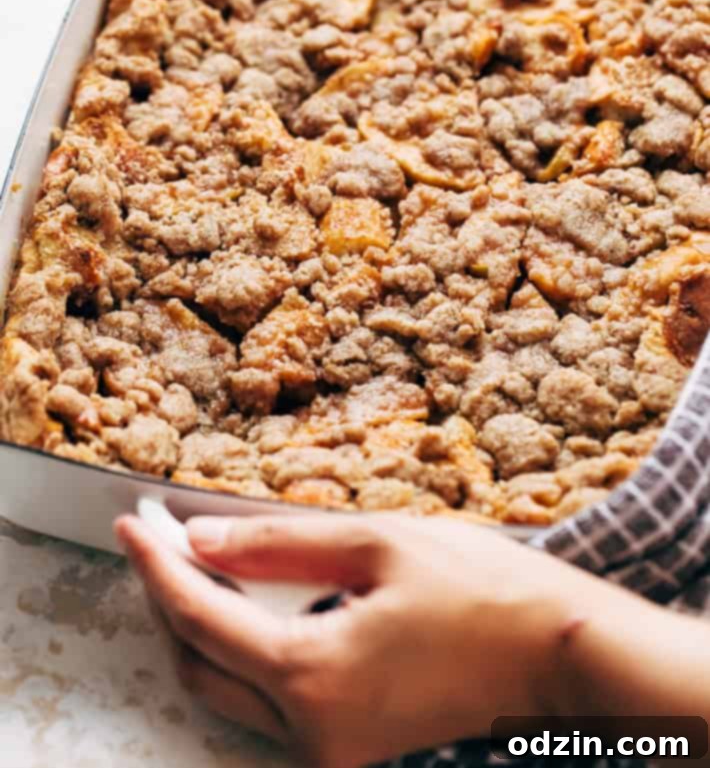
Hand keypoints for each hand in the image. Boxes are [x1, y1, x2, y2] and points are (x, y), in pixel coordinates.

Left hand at [116, 511, 613, 767]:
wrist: (564, 657)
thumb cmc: (484, 591)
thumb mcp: (378, 543)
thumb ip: (278, 545)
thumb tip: (203, 540)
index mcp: (314, 678)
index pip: (201, 616)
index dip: (158, 565)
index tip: (133, 523)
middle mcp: (312, 734)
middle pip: (201, 669)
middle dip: (169, 601)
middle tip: (158, 540)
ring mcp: (334, 753)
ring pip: (231, 695)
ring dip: (203, 632)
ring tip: (197, 565)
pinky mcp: (355, 750)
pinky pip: (273, 706)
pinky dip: (247, 656)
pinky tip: (251, 606)